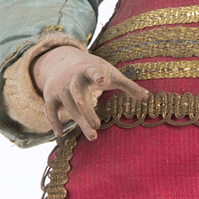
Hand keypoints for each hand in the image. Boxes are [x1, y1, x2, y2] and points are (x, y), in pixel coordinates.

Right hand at [31, 44, 149, 140]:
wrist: (62, 62)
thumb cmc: (94, 71)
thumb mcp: (111, 75)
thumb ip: (129, 86)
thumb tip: (148, 97)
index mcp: (89, 70)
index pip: (93, 71)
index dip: (97, 75)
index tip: (101, 80)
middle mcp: (72, 79)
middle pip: (78, 95)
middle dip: (87, 111)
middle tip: (97, 127)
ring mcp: (60, 88)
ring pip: (68, 107)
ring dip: (79, 122)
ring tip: (94, 136)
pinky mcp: (51, 97)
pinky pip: (49, 110)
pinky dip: (53, 122)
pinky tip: (60, 136)